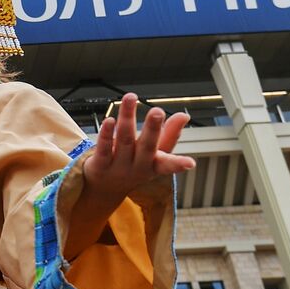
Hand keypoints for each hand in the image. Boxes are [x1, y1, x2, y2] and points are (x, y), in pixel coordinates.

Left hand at [62, 93, 193, 260]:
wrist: (103, 190)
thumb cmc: (134, 167)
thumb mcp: (154, 156)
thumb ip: (169, 135)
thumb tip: (184, 116)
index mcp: (154, 165)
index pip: (168, 164)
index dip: (179, 164)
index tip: (190, 164)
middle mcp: (137, 167)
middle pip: (146, 147)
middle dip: (152, 129)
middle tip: (157, 111)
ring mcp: (118, 167)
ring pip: (124, 140)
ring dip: (127, 118)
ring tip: (130, 98)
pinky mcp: (99, 165)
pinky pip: (103, 149)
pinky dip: (106, 134)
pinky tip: (109, 120)